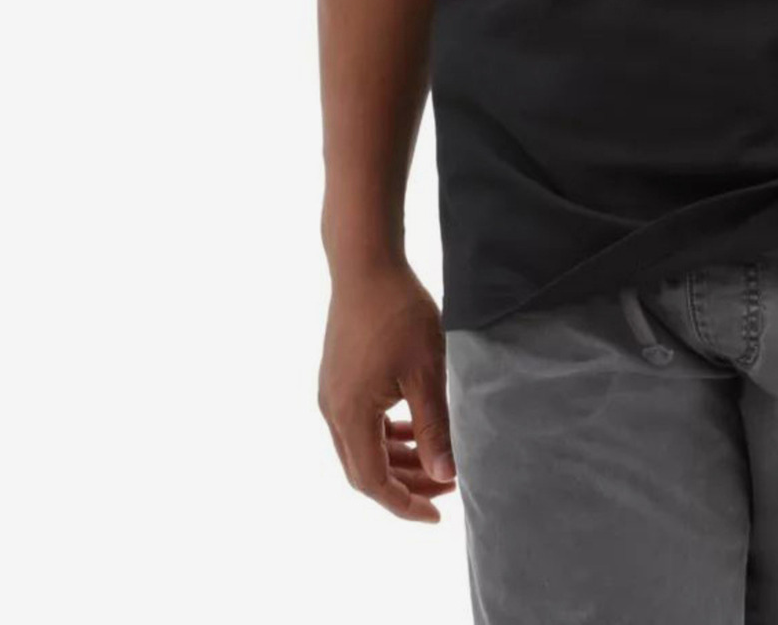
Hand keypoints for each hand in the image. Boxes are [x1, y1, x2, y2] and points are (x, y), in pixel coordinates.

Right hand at [319, 258, 456, 521]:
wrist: (366, 263)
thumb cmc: (398, 313)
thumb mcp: (426, 372)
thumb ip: (434, 426)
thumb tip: (445, 474)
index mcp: (350, 415)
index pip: (373, 482)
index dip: (404, 504)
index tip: (438, 514)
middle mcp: (332, 410)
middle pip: (365, 469)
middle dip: (406, 485)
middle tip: (446, 487)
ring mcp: (332, 393)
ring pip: (362, 446)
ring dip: (398, 459)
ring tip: (437, 461)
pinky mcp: (338, 377)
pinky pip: (360, 422)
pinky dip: (387, 433)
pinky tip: (414, 427)